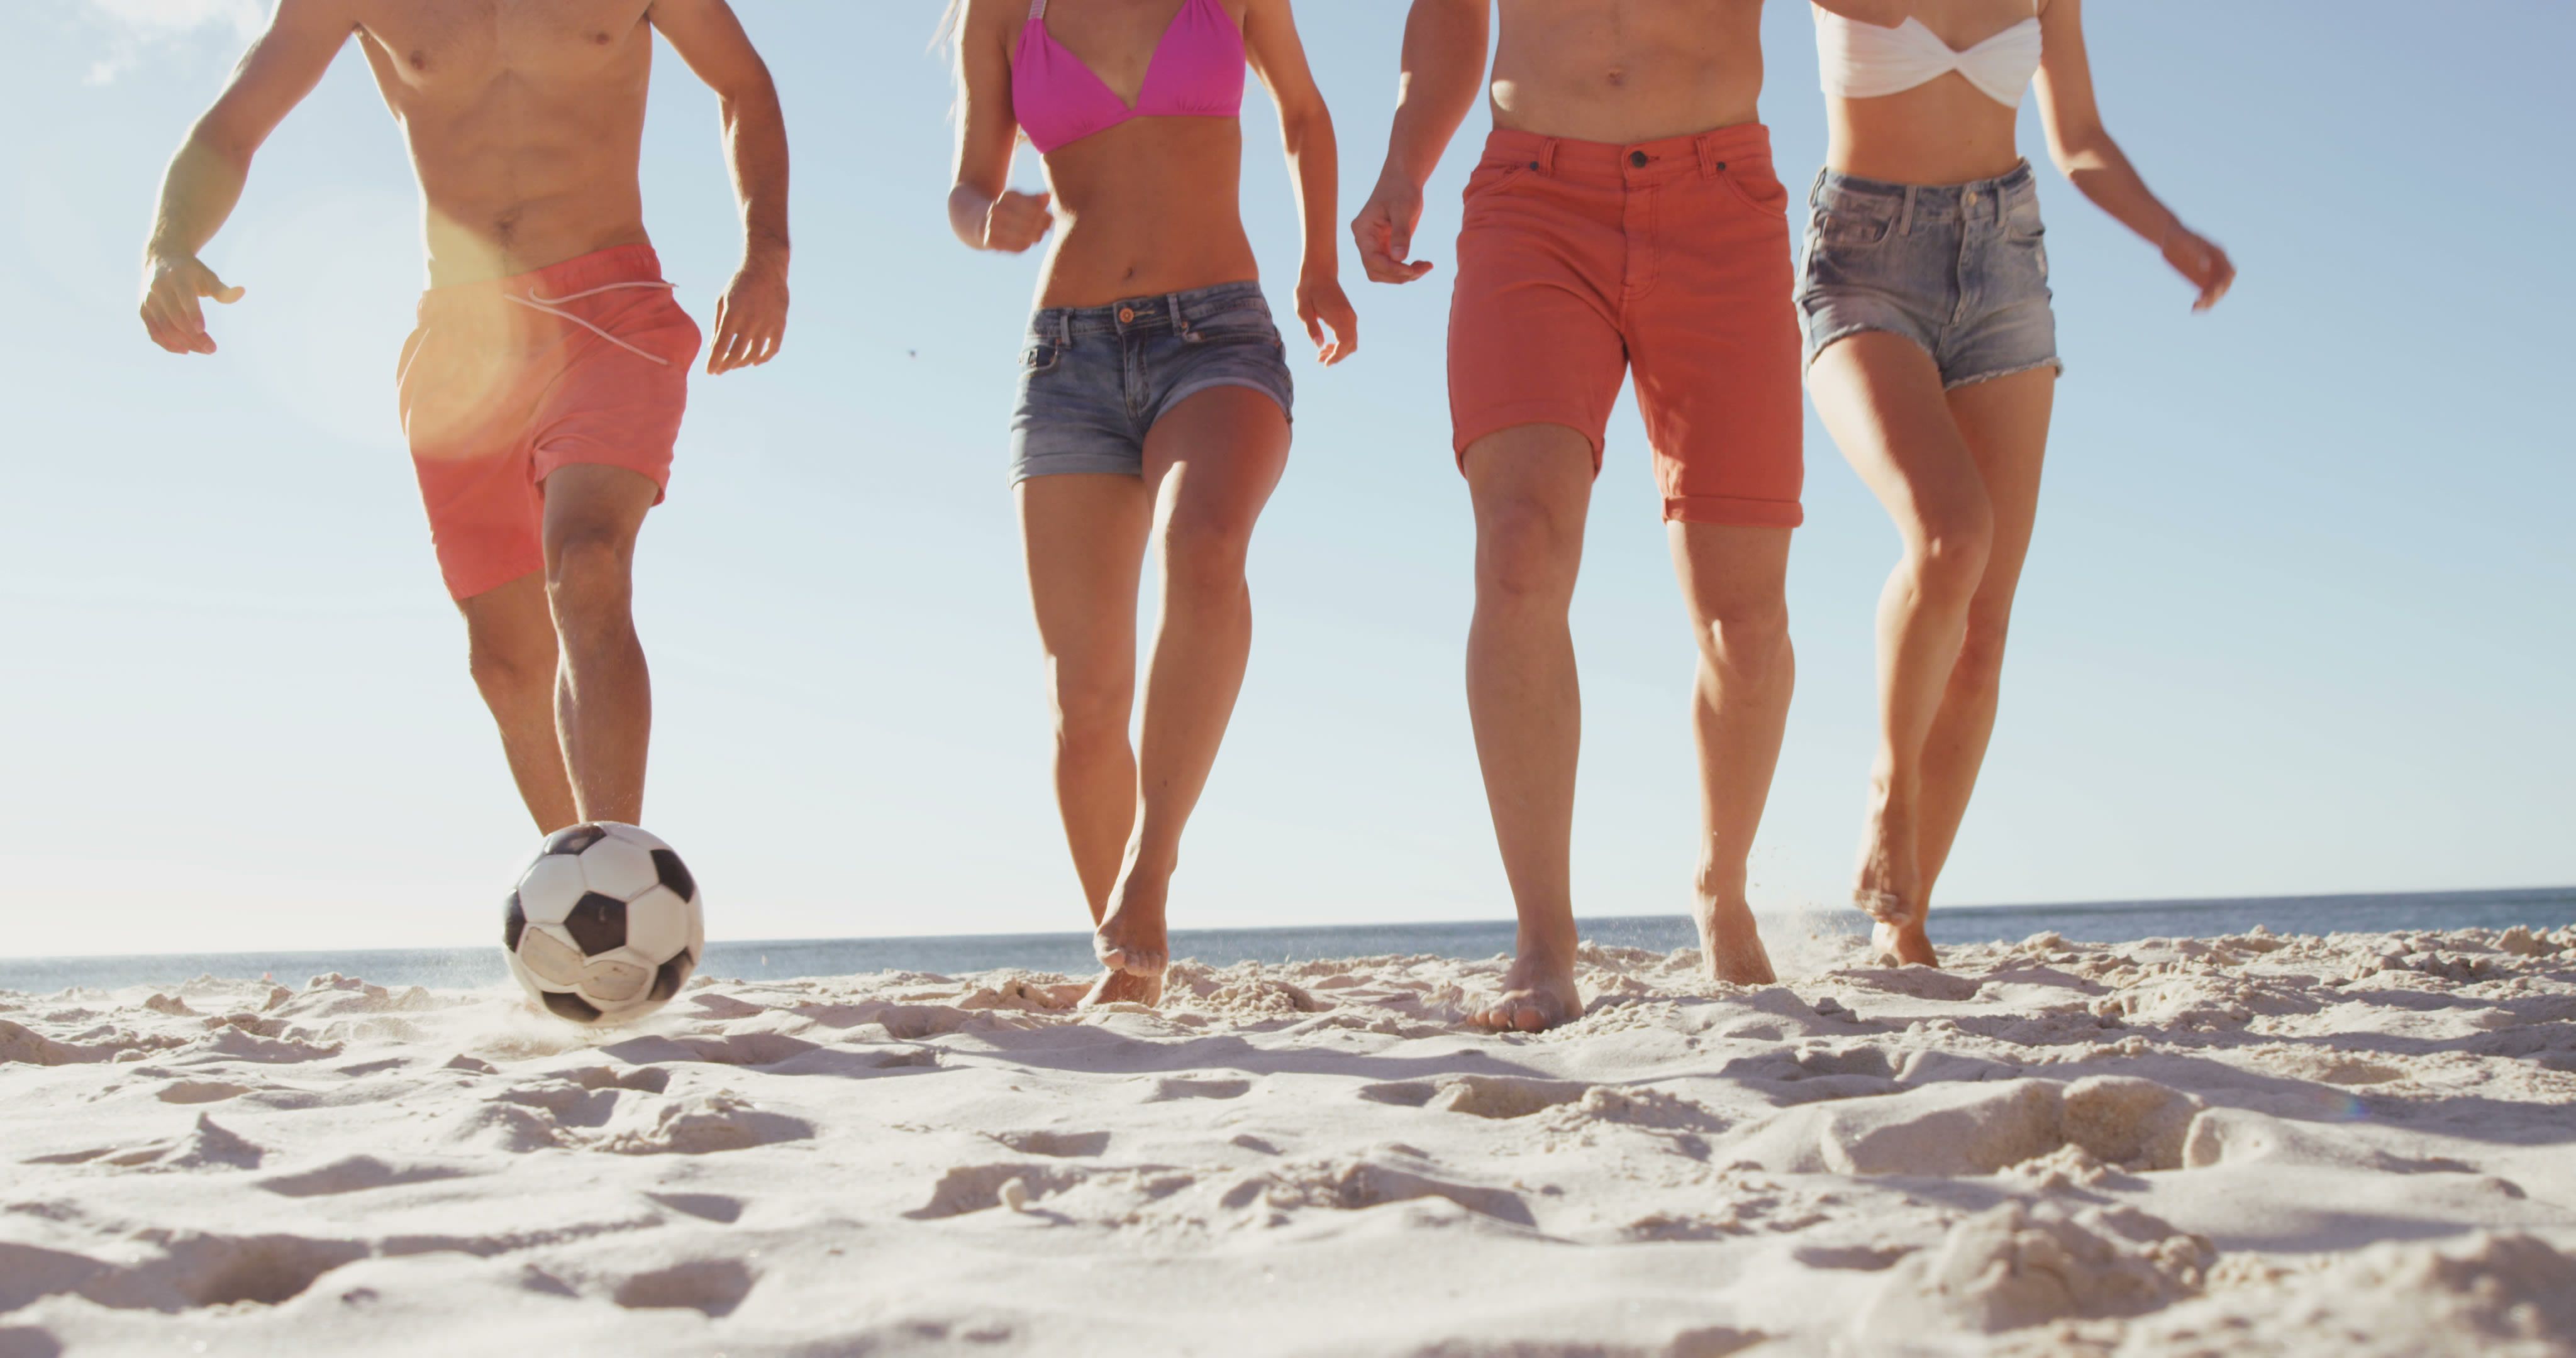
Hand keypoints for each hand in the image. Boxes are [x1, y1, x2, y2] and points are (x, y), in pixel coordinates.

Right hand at [138, 250, 243, 354]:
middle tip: (212, 349)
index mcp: (177, 278)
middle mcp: (158, 289)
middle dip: (194, 336)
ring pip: (164, 328)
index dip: (193, 314)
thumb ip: (222, 289)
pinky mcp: (143, 310)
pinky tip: (185, 350)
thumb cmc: (191, 272)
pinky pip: (153, 332)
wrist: (161, 259)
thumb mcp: (207, 276)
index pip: (185, 299)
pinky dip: (167, 344)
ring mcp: (149, 300)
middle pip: (175, 318)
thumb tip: (241, 292)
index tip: (203, 330)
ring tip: (203, 350)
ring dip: (183, 343)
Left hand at [708, 251, 788, 374]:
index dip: (714, 362)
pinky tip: (755, 361)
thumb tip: (712, 347)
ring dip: (742, 363)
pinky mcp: (779, 324)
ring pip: (754, 355)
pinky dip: (763, 358)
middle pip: (736, 354)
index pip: (720, 346)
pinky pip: (772, 349)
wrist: (766, 268)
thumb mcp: (722, 301)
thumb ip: (717, 325)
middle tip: (720, 371)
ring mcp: (767, 324)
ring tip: (734, 364)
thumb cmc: (739, 284)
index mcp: (732, 314)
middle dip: (726, 366)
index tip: (709, 372)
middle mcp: (750, 322)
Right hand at [983, 190, 1053, 252]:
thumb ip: (1035, 200)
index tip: (1051, 220)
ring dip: (1035, 236)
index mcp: (1007, 196)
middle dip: (1041, 227)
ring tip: (1038, 236)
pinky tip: (1028, 242)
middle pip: (1029, 222)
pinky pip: (1015, 246)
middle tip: (1047, 230)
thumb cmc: (1009, 210)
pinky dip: (1025, 245)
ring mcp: (992, 225)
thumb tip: (1048, 195)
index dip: (1045, 215)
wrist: (981, 221)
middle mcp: (998, 209)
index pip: (1033, 207)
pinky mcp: (990, 240)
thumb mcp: (1020, 201)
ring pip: (1024, 235)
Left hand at [1296, 271, 1356, 365]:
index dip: (1337, 357)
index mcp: (1340, 316)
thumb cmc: (1308, 289)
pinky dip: (1340, 344)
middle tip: (1319, 359)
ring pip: (1351, 342)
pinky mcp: (1348, 316)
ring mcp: (1350, 316)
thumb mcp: (1303, 309)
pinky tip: (1326, 344)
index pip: (1345, 344)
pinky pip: (1349, 335)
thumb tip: (1319, 345)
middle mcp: (1349, 317)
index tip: (1325, 363)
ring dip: (1338, 351)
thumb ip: (1311, 328)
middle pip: (1350, 346)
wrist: (1319, 272)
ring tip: (1320, 354)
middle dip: (1336, 356)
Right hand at [1350, 176, 1433, 284]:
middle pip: (1376, 271)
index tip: (1411, 269)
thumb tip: (1400, 258)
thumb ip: (1401, 233)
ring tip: (1425, 267)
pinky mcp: (1386, 247)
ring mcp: (1374, 245)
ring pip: (1384, 273)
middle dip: (1398, 275)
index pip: (1371, 259)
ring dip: (1404, 275)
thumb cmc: (1401, 189)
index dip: (1391, 269)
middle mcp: (1365, 241)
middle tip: (1422, 269)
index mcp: (1363, 230)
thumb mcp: (1403, 209)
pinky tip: (1422, 264)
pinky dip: (1408, 270)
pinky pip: (1394, 266)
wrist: (1403, 179)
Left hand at [2162, 224, 2234, 310]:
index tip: (2216, 289)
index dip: (2226, 281)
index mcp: (2218, 254)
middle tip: (2203, 301)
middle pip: (2224, 285)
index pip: (2229, 271)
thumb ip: (2198, 253)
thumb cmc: (2179, 236)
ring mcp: (2208, 274)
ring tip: (2197, 308)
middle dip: (2217, 294)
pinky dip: (2202, 302)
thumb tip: (2206, 267)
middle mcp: (2217, 266)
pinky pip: (2204, 294)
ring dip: (2210, 302)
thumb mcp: (2187, 242)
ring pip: (2215, 292)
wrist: (2168, 238)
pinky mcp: (2198, 281)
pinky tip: (2194, 308)